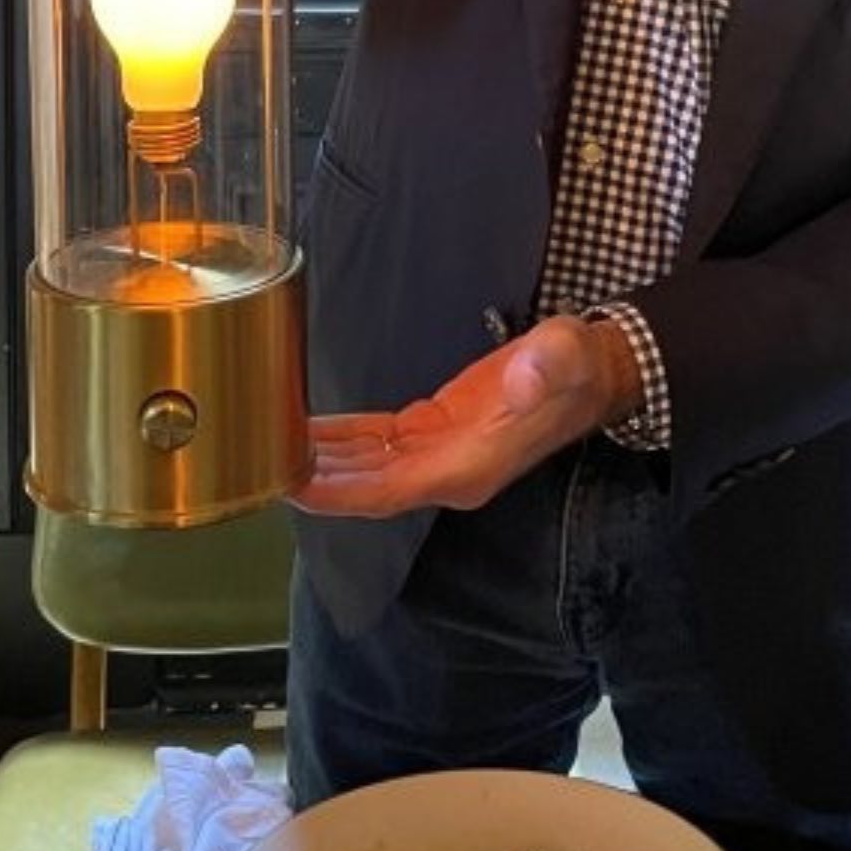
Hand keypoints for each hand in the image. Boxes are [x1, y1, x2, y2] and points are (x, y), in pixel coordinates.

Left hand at [296, 319, 631, 518]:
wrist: (595, 371)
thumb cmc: (580, 366)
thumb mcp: (569, 356)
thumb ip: (546, 366)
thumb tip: (524, 374)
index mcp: (469, 466)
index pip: (387, 493)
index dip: (335, 493)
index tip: (288, 482)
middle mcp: (448, 471)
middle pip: (364, 488)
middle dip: (312, 479)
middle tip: (255, 458)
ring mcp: (439, 456)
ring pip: (364, 470)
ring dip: (318, 461)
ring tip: (266, 443)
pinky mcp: (433, 432)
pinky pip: (376, 447)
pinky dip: (340, 442)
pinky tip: (306, 431)